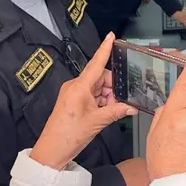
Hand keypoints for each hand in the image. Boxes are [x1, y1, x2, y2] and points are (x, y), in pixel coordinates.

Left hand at [30, 33, 137, 169]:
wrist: (52, 150)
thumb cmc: (69, 134)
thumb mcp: (98, 121)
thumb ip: (117, 111)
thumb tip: (132, 107)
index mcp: (79, 87)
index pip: (96, 63)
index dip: (105, 49)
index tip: (111, 36)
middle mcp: (75, 86)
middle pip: (101, 78)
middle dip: (113, 88)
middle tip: (121, 102)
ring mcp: (73, 94)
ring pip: (98, 88)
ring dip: (108, 97)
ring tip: (110, 112)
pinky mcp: (73, 101)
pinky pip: (92, 96)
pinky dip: (101, 102)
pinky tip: (105, 113)